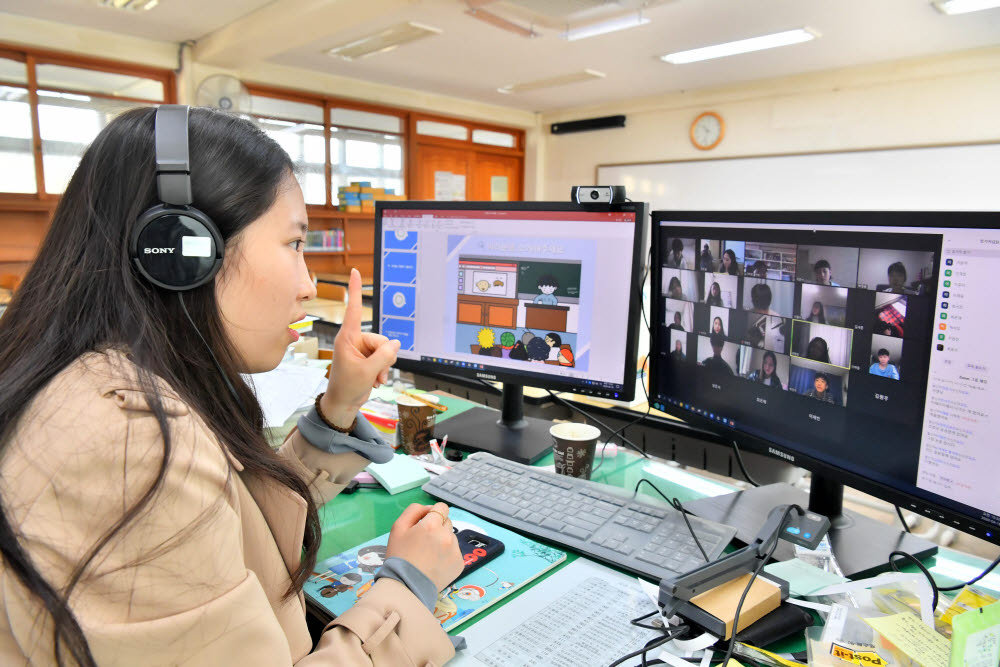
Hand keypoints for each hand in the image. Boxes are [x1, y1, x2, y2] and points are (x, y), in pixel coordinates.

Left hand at [321, 269, 399, 427]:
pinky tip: (375, 380)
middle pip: (381, 340)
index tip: (354, 271)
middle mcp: (354, 340)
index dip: (355, 290)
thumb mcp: (368, 371)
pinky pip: (385, 357)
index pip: (353, 309)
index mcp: (347, 338)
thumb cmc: (347, 387)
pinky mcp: (368, 358)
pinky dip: (383, 370)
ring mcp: (361, 349)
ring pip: (385, 349)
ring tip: (373, 378)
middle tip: (373, 373)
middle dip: (383, 358)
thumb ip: (384, 355)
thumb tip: (396, 344)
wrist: (343, 403)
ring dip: (383, 367)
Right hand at [385, 502, 462, 591]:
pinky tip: (435, 563)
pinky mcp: (459, 564)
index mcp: (432, 525)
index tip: (426, 523)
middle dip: (437, 527)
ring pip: (451, 537)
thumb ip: (414, 510)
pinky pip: (454, 552)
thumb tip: (429, 508)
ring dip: (442, 541)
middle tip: (423, 542)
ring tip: (428, 555)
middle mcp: (447, 536)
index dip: (433, 514)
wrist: (406, 586)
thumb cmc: (400, 555)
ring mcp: (455, 551)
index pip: (442, 507)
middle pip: (446, 522)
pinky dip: (446, 555)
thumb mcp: (398, 527)